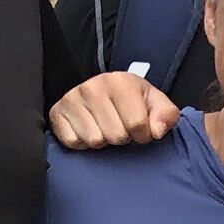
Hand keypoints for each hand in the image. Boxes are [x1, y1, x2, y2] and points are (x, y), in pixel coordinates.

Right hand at [48, 69, 179, 150]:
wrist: (103, 94)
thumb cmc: (133, 101)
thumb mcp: (156, 104)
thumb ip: (166, 115)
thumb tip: (156, 131)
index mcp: (119, 81)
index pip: (137, 124)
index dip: (144, 135)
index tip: (141, 130)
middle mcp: (92, 87)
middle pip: (115, 135)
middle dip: (123, 138)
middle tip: (121, 128)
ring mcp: (71, 99)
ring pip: (95, 140)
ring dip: (104, 141)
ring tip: (105, 128)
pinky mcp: (56, 113)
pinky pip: (73, 142)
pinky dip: (83, 143)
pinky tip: (89, 130)